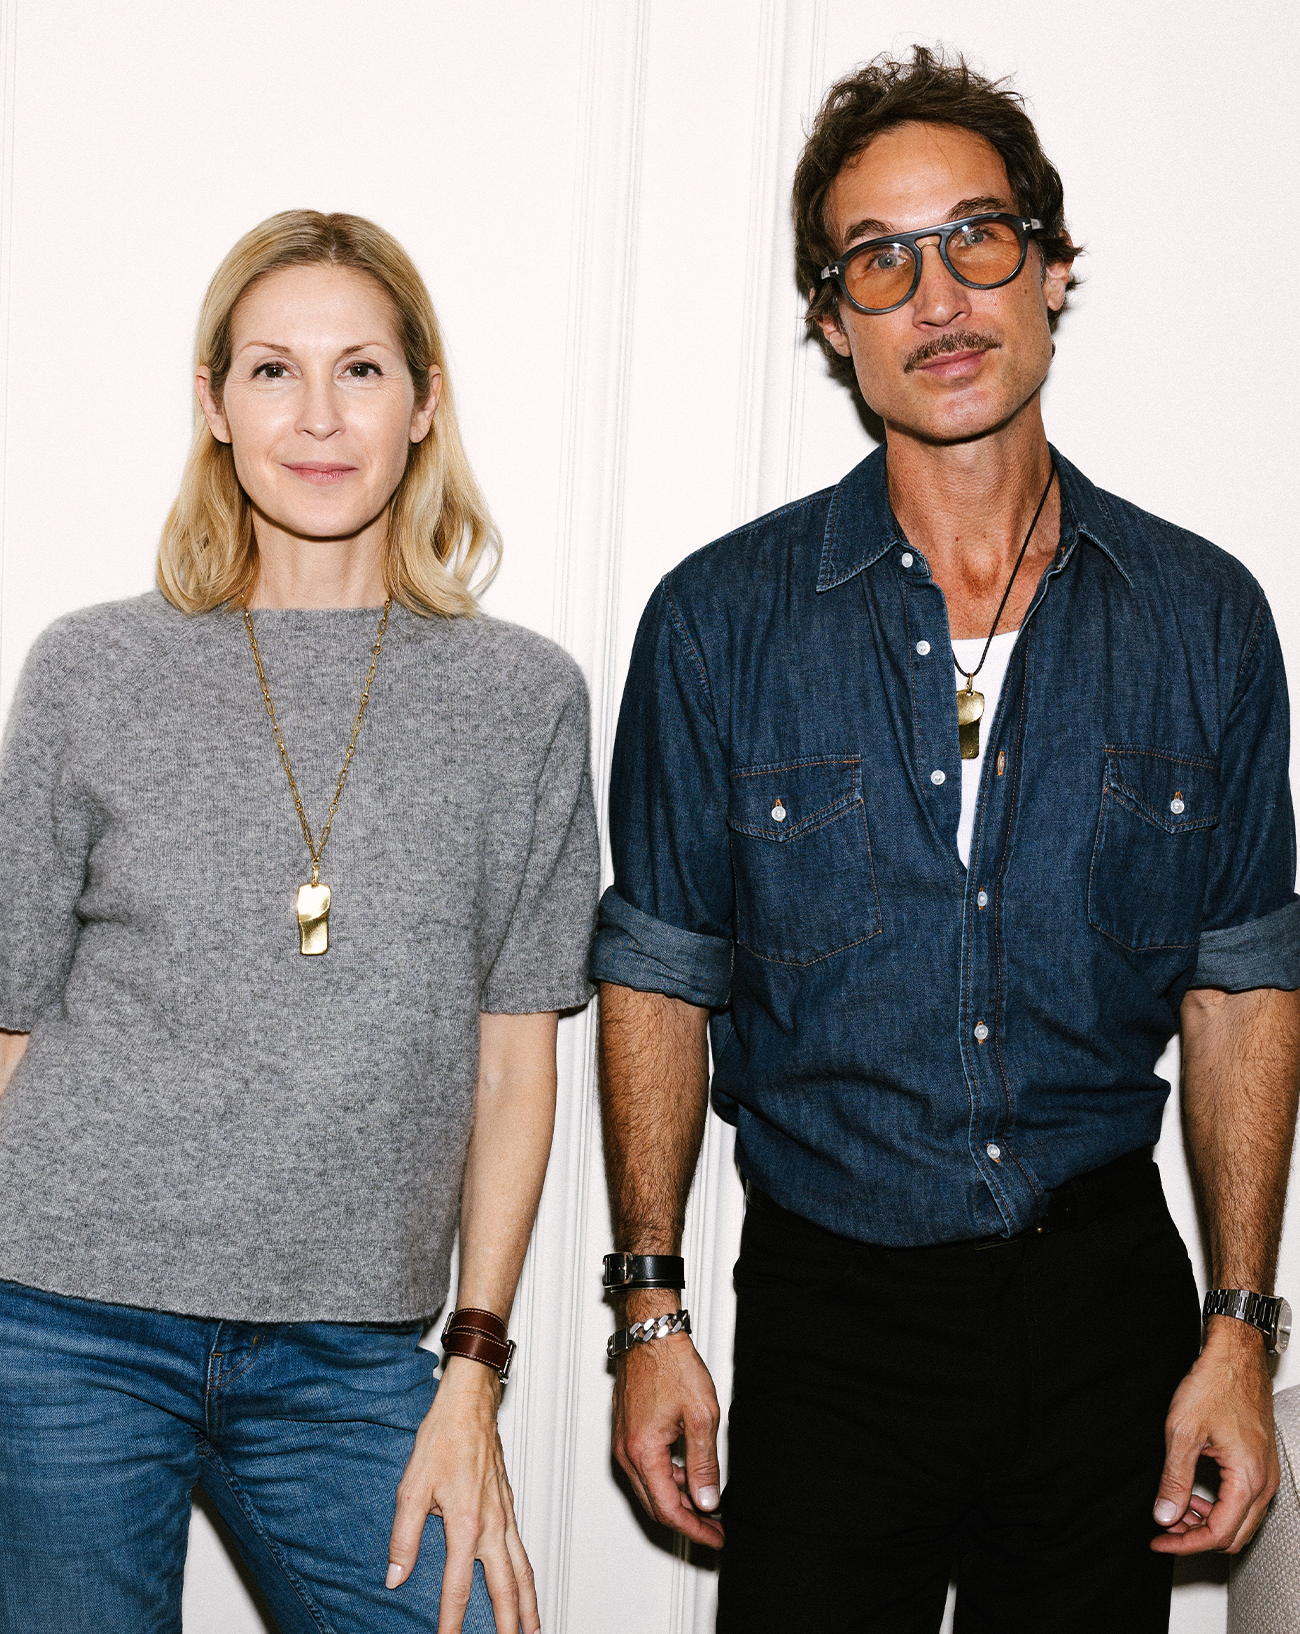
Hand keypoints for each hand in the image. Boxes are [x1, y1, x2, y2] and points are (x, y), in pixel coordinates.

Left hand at [387, 1357, 537, 1633]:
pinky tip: (525, 1583)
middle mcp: (492, 1524)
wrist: (470, 1404)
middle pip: (505, 1587)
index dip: (452, 1621)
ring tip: (532, 1628)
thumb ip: (404, 1537)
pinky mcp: (508, 1504)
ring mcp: (505, 1514)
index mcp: (466, 1523)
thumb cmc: (443, 1438)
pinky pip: (522, 1549)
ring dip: (527, 1603)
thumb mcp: (412, 1488)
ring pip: (522, 1570)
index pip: (458, 1587)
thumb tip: (395, 1576)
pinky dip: (527, 1574)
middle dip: (509, 1622)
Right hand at [612, 1298, 723, 1547]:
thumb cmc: (671, 1364)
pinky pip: (645, 1469)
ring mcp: (623, 1441)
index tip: (715, 1537)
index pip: (668, 1510)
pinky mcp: (626, 1432)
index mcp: (643, 1451)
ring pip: (649, 1488)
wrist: (650, 1333)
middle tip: (715, 1527)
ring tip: (707, 1500)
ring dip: (677, 1500)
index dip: (694, 1530)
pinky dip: (667, 1479)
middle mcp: (627, 1451)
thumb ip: (704, 1463)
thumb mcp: (701, 1415)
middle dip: (687, 1521)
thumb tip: (707, 1501)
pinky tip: (688, 1473)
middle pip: (655, 1505)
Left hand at [1150, 1318, 1278, 1554]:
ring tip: (1174, 1510)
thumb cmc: (1215, 1384)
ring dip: (1207, 1523)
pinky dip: (1218, 1507)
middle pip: (1234, 1536)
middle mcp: (1264, 1482)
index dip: (1185, 1543)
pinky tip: (1194, 1495)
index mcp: (1247, 1478)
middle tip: (1165, 1528)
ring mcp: (1266, 1474)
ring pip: (1240, 1521)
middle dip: (1196, 1537)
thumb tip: (1165, 1515)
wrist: (1236, 1356)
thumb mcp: (1182, 1432)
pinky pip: (1244, 1502)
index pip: (1219, 1534)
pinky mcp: (1260, 1464)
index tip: (1160, 1541)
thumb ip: (1175, 1479)